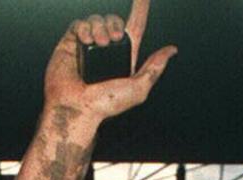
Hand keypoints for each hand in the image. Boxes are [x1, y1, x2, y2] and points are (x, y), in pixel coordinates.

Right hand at [44, 0, 176, 122]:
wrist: (75, 107)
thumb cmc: (105, 105)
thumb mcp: (139, 89)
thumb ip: (155, 67)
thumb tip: (171, 50)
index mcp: (124, 56)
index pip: (135, 25)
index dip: (140, 8)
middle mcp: (106, 49)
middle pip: (115, 20)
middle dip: (115, 24)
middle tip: (113, 39)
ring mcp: (88, 45)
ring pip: (97, 19)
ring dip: (100, 27)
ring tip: (98, 43)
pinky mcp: (71, 43)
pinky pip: (79, 24)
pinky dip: (84, 27)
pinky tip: (85, 40)